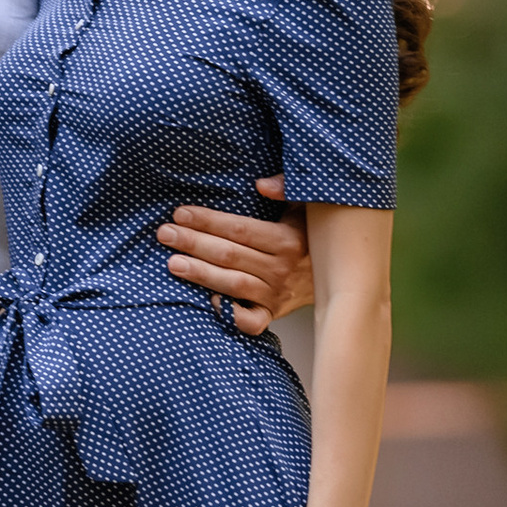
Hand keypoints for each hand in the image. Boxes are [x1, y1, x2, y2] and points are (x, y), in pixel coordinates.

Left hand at [157, 185, 311, 330]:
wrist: (342, 279)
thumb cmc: (313, 237)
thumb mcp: (307, 208)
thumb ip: (287, 188)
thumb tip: (260, 184)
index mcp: (288, 240)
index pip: (240, 229)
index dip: (208, 221)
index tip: (181, 213)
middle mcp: (281, 269)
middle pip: (230, 255)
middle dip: (194, 243)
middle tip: (165, 234)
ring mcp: (276, 294)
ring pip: (233, 284)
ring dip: (200, 273)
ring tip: (172, 263)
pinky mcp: (273, 314)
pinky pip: (250, 321)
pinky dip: (229, 314)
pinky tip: (207, 303)